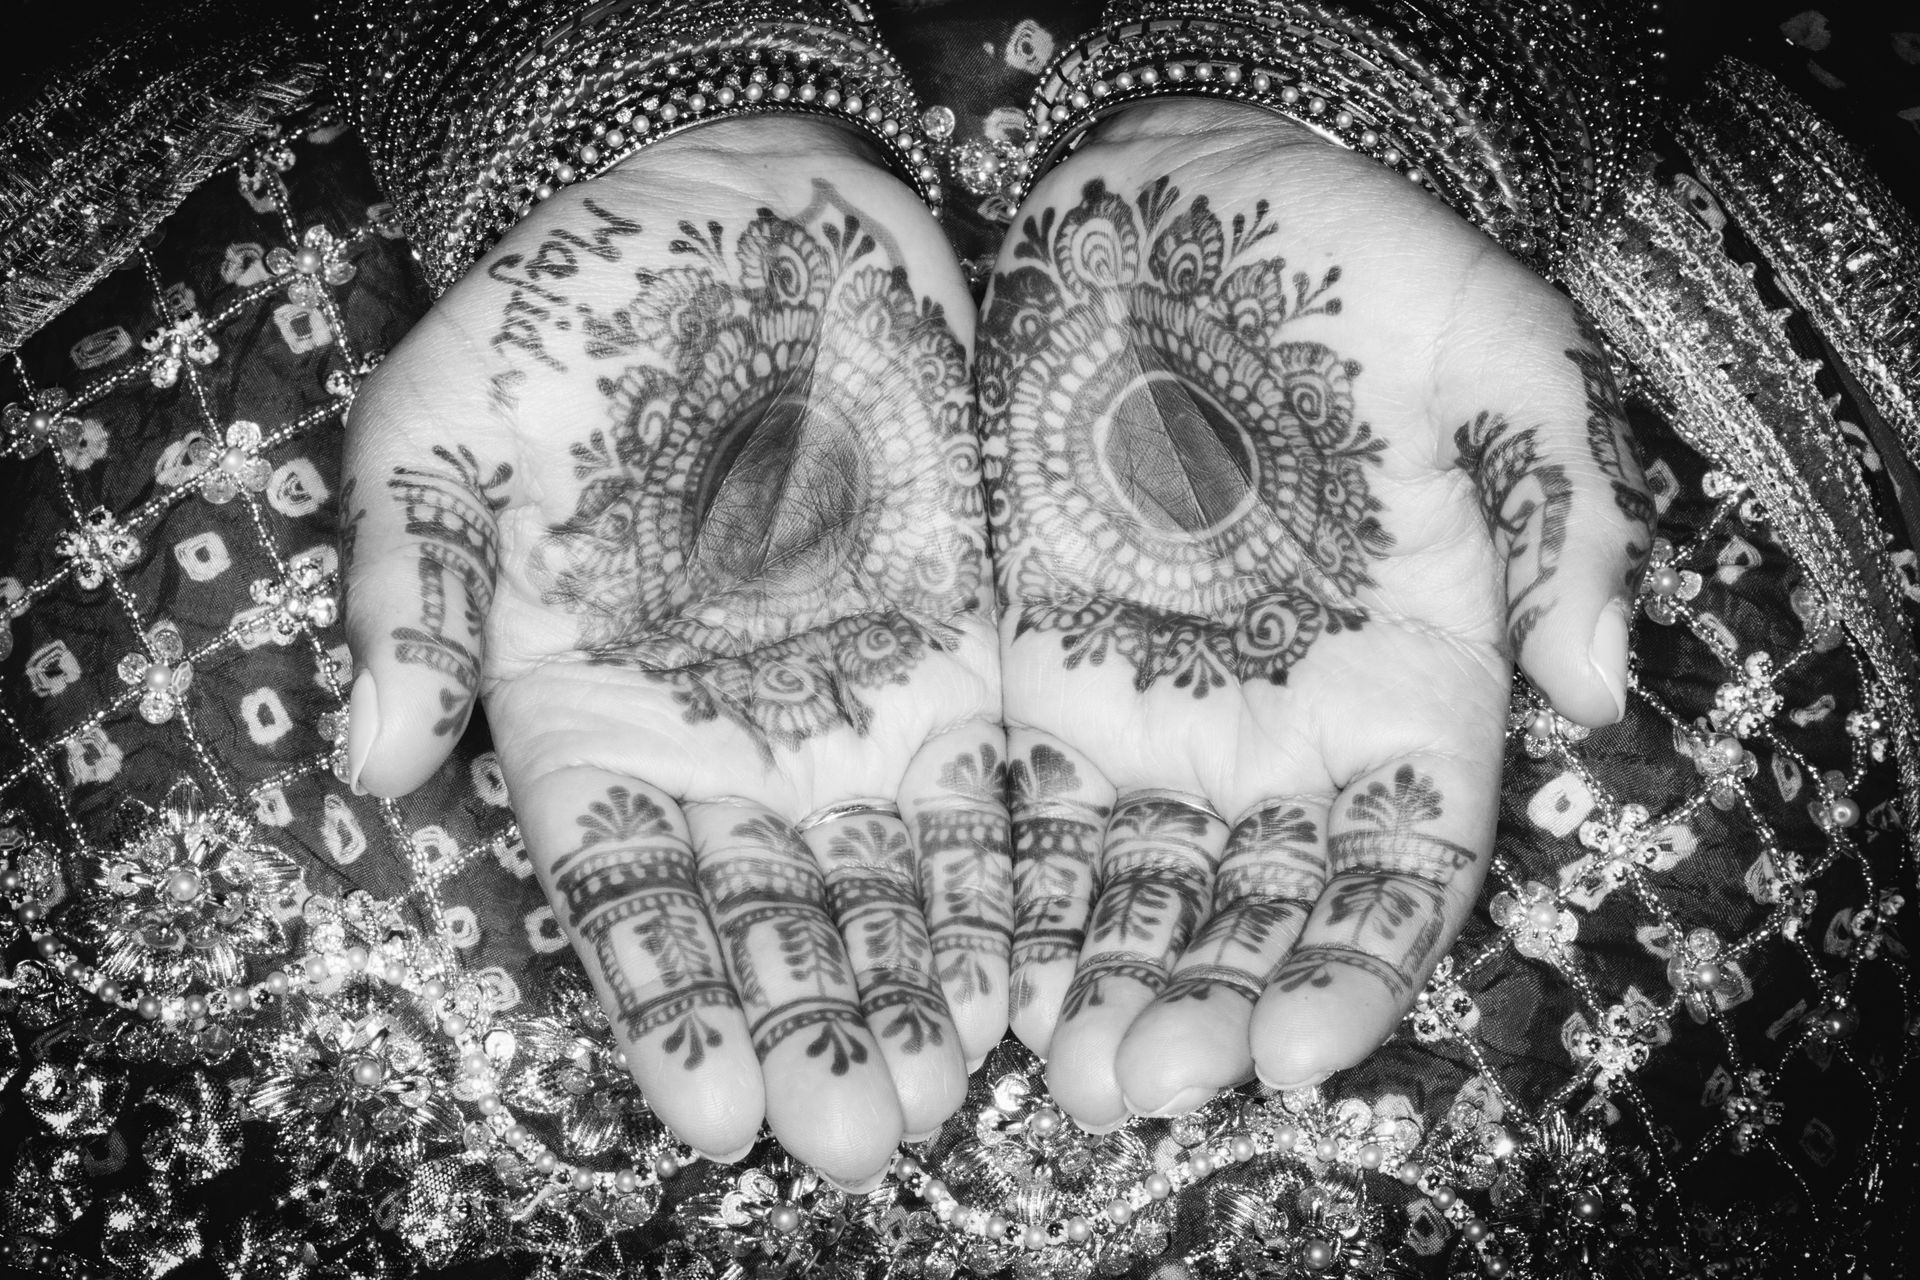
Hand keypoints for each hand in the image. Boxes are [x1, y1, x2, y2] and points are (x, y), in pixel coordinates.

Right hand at [341, 118, 1005, 1185]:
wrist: (730, 209)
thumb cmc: (566, 315)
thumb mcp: (444, 431)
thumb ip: (414, 595)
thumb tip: (375, 765)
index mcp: (585, 719)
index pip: (621, 896)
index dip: (663, 1004)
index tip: (711, 1111)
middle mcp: (719, 744)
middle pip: (766, 917)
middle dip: (810, 1027)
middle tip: (857, 1139)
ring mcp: (842, 706)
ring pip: (881, 884)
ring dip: (914, 988)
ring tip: (950, 1093)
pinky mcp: (953, 653)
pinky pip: (984, 790)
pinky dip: (1002, 880)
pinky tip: (1030, 969)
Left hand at [978, 100, 1651, 1127]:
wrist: (1178, 195)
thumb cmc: (1353, 261)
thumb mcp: (1494, 351)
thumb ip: (1562, 508)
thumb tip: (1598, 688)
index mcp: (1410, 681)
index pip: (1398, 867)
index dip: (1358, 967)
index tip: (1298, 1049)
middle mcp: (1283, 728)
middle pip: (1252, 909)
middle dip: (1202, 1010)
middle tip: (1135, 1087)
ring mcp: (1157, 709)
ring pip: (1137, 890)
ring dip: (1102, 987)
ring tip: (1056, 1074)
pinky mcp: (1041, 674)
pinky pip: (1029, 812)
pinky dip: (1011, 898)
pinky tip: (983, 975)